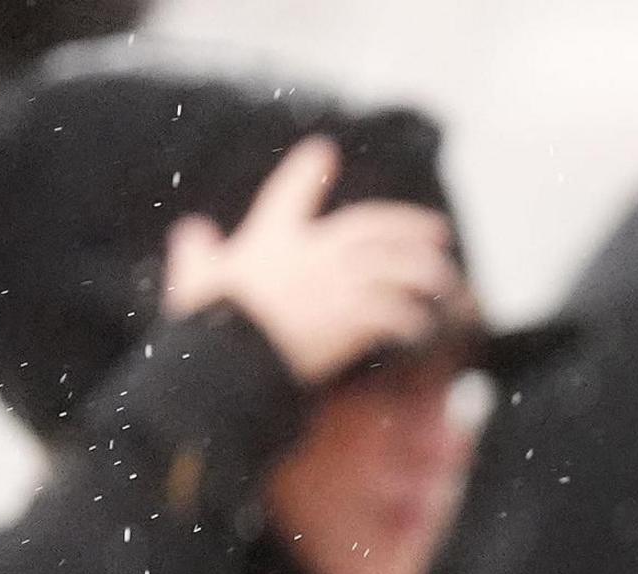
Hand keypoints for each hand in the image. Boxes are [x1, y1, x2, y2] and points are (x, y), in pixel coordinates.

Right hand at [162, 137, 466, 387]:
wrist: (229, 359)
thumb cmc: (208, 321)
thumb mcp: (195, 279)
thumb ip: (197, 252)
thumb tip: (192, 229)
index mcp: (270, 237)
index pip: (289, 193)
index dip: (306, 170)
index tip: (324, 151)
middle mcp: (311, 253)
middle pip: (369, 227)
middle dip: (406, 224)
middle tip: (437, 228)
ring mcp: (335, 285)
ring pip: (394, 266)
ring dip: (423, 270)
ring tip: (445, 277)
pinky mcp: (351, 320)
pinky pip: (394, 313)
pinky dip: (411, 317)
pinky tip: (425, 323)